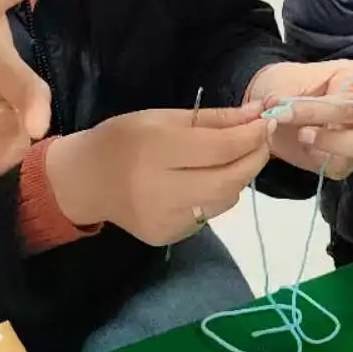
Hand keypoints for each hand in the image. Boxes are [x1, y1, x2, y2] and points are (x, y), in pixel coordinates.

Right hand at [43, 107, 273, 245]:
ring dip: (238, 176)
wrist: (84, 181)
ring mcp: (165, 220)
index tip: (268, 119)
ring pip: (224, 199)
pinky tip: (206, 179)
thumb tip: (258, 114)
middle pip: (229, 179)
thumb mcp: (164, 118)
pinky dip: (217, 194)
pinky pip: (208, 214)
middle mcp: (161, 191)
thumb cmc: (123, 139)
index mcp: (157, 151)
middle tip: (263, 139)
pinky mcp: (168, 238)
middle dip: (255, 158)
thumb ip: (214, 119)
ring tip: (235, 156)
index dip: (251, 135)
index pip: (220, 148)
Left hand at [244, 60, 352, 179]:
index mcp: (352, 77)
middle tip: (292, 112)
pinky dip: (320, 157)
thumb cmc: (284, 88)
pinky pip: (340, 165)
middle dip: (327, 112)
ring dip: (332, 141)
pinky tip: (303, 147)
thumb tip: (279, 107)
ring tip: (302, 134)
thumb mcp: (281, 80)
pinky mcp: (341, 161)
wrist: (268, 115)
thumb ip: (285, 91)